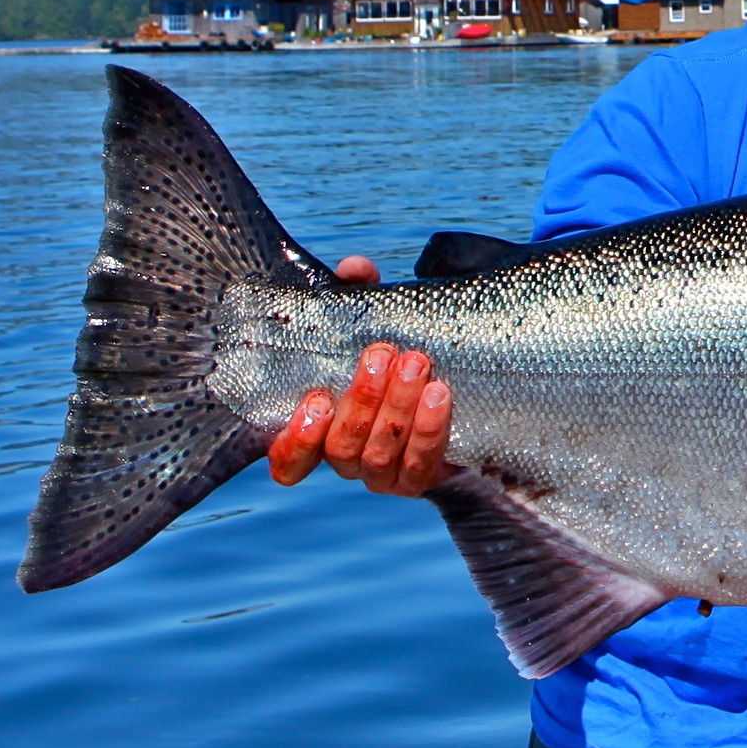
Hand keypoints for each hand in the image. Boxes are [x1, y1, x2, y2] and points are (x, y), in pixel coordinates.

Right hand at [266, 256, 454, 496]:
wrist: (458, 386)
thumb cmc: (394, 351)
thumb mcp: (373, 320)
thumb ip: (358, 294)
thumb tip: (354, 268)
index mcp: (320, 430)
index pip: (288, 460)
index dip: (295, 440)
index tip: (315, 399)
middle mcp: (345, 458)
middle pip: (341, 447)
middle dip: (362, 399)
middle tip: (383, 354)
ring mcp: (381, 474)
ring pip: (378, 455)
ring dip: (396, 407)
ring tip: (416, 365)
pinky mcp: (418, 478)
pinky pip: (420, 464)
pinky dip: (428, 428)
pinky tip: (439, 394)